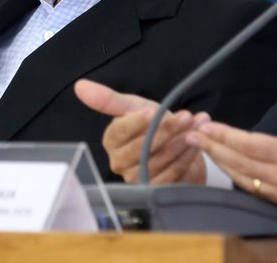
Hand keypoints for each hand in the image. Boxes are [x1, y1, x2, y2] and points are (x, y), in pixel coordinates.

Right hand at [74, 79, 207, 183]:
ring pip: (159, 161)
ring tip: (196, 126)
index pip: (120, 132)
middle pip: (141, 148)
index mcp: (111, 141)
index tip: (153, 111)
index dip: (136, 122)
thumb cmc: (153, 123)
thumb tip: (79, 86)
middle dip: (166, 130)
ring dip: (180, 142)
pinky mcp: (156, 190)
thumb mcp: (134, 106)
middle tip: (186, 116)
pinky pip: (171, 175)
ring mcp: (137, 180)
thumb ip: (109, 99)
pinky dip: (186, 157)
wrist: (176, 143)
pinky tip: (196, 144)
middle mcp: (119, 163)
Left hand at [188, 88, 276, 213]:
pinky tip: (225, 165)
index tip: (206, 127)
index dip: (225, 137)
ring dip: (220, 162)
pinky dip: (235, 176)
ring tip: (202, 147)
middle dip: (213, 149)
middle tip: (191, 136)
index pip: (250, 146)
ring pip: (242, 178)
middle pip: (239, 164)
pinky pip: (253, 189)